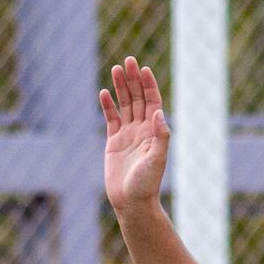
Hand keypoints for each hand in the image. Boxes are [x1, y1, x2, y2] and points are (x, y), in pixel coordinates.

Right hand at [100, 56, 169, 211]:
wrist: (132, 202)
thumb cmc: (147, 183)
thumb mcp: (157, 159)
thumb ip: (160, 136)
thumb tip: (157, 113)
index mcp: (154, 131)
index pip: (152, 101)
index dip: (148, 85)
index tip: (142, 69)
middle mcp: (142, 129)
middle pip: (137, 98)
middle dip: (133, 79)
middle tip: (127, 61)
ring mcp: (128, 134)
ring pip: (124, 105)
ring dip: (120, 87)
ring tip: (115, 69)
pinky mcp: (114, 142)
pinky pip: (111, 119)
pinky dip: (108, 106)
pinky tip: (104, 93)